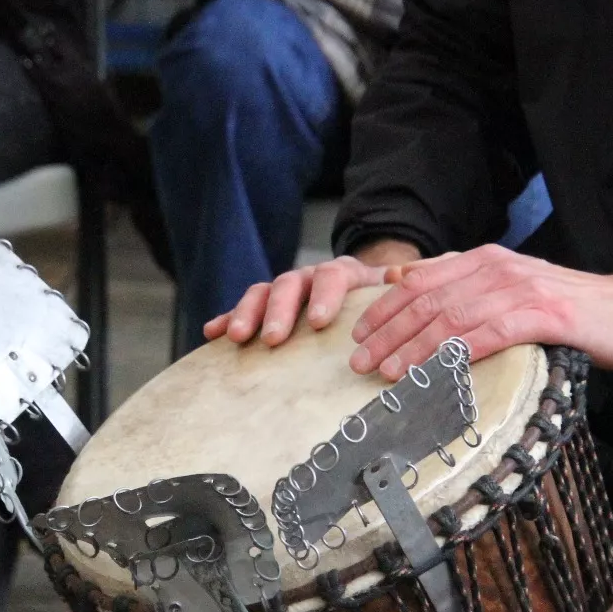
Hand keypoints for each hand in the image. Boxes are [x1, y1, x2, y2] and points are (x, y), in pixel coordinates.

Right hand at [202, 240, 420, 346]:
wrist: (363, 290)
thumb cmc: (378, 301)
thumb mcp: (391, 294)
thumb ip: (395, 288)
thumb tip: (400, 277)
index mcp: (343, 273)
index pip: (333, 276)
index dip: (325, 297)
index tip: (319, 322)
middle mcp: (309, 277)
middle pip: (290, 284)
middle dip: (279, 311)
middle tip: (272, 338)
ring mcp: (285, 291)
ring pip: (262, 293)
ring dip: (248, 313)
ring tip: (238, 337)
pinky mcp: (266, 307)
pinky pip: (243, 309)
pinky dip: (228, 318)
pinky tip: (211, 332)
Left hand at [350, 243, 612, 377]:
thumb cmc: (570, 311)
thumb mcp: (510, 290)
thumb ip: (463, 285)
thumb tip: (404, 281)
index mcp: (485, 261)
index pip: (420, 282)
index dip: (384, 310)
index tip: (357, 336)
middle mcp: (497, 269)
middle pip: (426, 300)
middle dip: (387, 333)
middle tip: (358, 362)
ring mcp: (520, 290)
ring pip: (450, 317)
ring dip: (412, 347)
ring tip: (385, 373)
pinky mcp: (542, 316)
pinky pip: (487, 335)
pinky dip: (455, 354)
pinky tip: (433, 373)